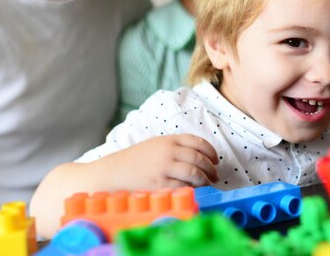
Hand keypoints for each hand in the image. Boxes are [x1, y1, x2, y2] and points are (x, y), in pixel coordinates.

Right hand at [103, 134, 218, 189]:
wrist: (113, 171)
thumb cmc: (135, 160)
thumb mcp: (156, 145)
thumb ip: (175, 147)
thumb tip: (199, 156)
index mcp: (169, 140)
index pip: (198, 142)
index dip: (211, 152)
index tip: (216, 160)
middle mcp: (168, 151)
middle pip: (199, 159)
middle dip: (211, 169)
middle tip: (215, 176)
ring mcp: (164, 167)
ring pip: (195, 173)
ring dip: (204, 180)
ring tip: (206, 184)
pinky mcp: (160, 183)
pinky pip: (183, 186)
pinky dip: (191, 189)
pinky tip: (192, 190)